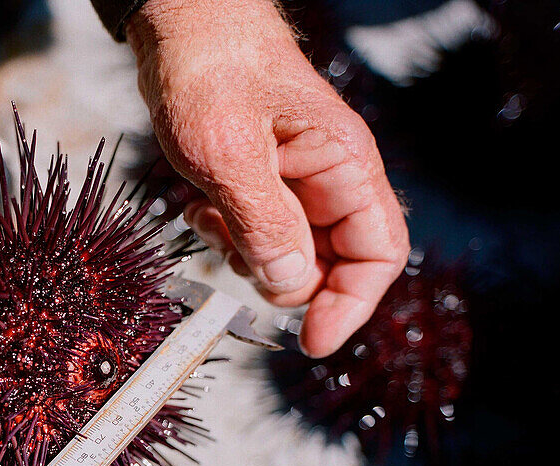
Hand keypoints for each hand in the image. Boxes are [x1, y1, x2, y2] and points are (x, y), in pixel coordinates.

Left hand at [126, 0, 409, 356]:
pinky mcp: (261, 181)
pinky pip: (255, 232)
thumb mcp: (228, 153)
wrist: (182, 24)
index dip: (350, 304)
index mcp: (344, 165)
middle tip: (235, 256)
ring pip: (287, 254)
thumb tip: (289, 284)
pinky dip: (227, 236)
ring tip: (209, 219)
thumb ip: (263, 222)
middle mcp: (328, 177)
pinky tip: (199, 212)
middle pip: (329, 263)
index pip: (377, 253)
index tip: (312, 340)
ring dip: (247, 255)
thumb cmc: (210, 68)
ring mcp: (294, 181)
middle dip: (283, 277)